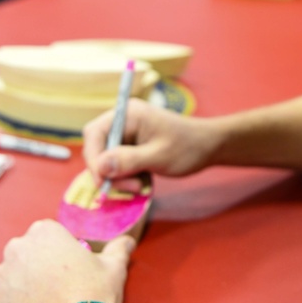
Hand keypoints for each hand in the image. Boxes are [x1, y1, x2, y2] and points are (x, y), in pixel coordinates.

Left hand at [0, 219, 133, 302]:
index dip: (57, 252)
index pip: (45, 234)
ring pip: (8, 275)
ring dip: (19, 285)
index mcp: (44, 232)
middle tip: (55, 286)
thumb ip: (117, 249)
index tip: (66, 267)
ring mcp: (0, 275)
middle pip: (24, 251)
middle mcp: (17, 248)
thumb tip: (126, 242)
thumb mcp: (113, 268)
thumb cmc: (92, 299)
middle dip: (36, 265)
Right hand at [83, 98, 220, 189]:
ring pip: (107, 160)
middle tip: (131, 188)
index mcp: (128, 114)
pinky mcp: (132, 146)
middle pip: (99, 148)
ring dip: (119, 177)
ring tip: (141, 186)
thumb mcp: (158, 156)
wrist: (208, 147)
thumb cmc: (187, 147)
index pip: (94, 134)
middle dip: (109, 172)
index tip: (102, 182)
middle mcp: (124, 121)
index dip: (93, 159)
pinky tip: (143, 181)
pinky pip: (118, 163)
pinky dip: (126, 176)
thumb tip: (100, 167)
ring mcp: (127, 134)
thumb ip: (128, 161)